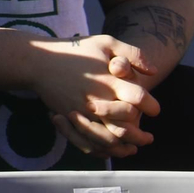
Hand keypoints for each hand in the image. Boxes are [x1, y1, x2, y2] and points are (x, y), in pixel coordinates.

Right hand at [29, 34, 160, 157]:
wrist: (39, 61)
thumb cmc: (76, 50)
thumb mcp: (106, 42)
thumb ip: (133, 54)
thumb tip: (154, 72)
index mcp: (109, 80)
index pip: (140, 98)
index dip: (152, 106)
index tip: (154, 110)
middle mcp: (98, 99)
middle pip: (127, 126)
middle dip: (141, 135)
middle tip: (148, 138)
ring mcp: (83, 112)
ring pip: (109, 139)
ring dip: (124, 147)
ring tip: (134, 147)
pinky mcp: (70, 119)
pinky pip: (89, 142)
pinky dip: (103, 150)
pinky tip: (111, 148)